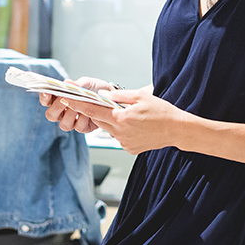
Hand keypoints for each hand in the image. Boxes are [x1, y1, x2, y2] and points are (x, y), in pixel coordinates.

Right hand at [39, 76, 112, 133]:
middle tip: (64, 98)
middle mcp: (63, 112)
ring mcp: (72, 121)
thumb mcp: (88, 83)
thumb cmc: (96, 89)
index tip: (47, 92)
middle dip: (57, 107)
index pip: (46, 100)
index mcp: (60, 99)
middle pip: (51, 115)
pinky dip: (84, 119)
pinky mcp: (83, 128)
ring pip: (64, 124)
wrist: (112, 97)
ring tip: (79, 106)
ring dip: (71, 114)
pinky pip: (79, 127)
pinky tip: (90, 113)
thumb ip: (78, 84)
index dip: (44, 97)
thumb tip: (68, 83)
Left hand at [60, 86, 185, 154]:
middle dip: (99, 112)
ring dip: (113, 121)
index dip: (78, 105)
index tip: (67, 99)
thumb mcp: (140, 96)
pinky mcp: (129, 149)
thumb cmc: (161, 112)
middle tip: (105, 104)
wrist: (177, 130)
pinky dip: (123, 130)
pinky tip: (137, 126)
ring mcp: (124, 143)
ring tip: (131, 115)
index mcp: (121, 119)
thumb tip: (103, 95)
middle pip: (100, 121)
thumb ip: (119, 96)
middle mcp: (120, 133)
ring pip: (110, 129)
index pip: (93, 111)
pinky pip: (119, 137)